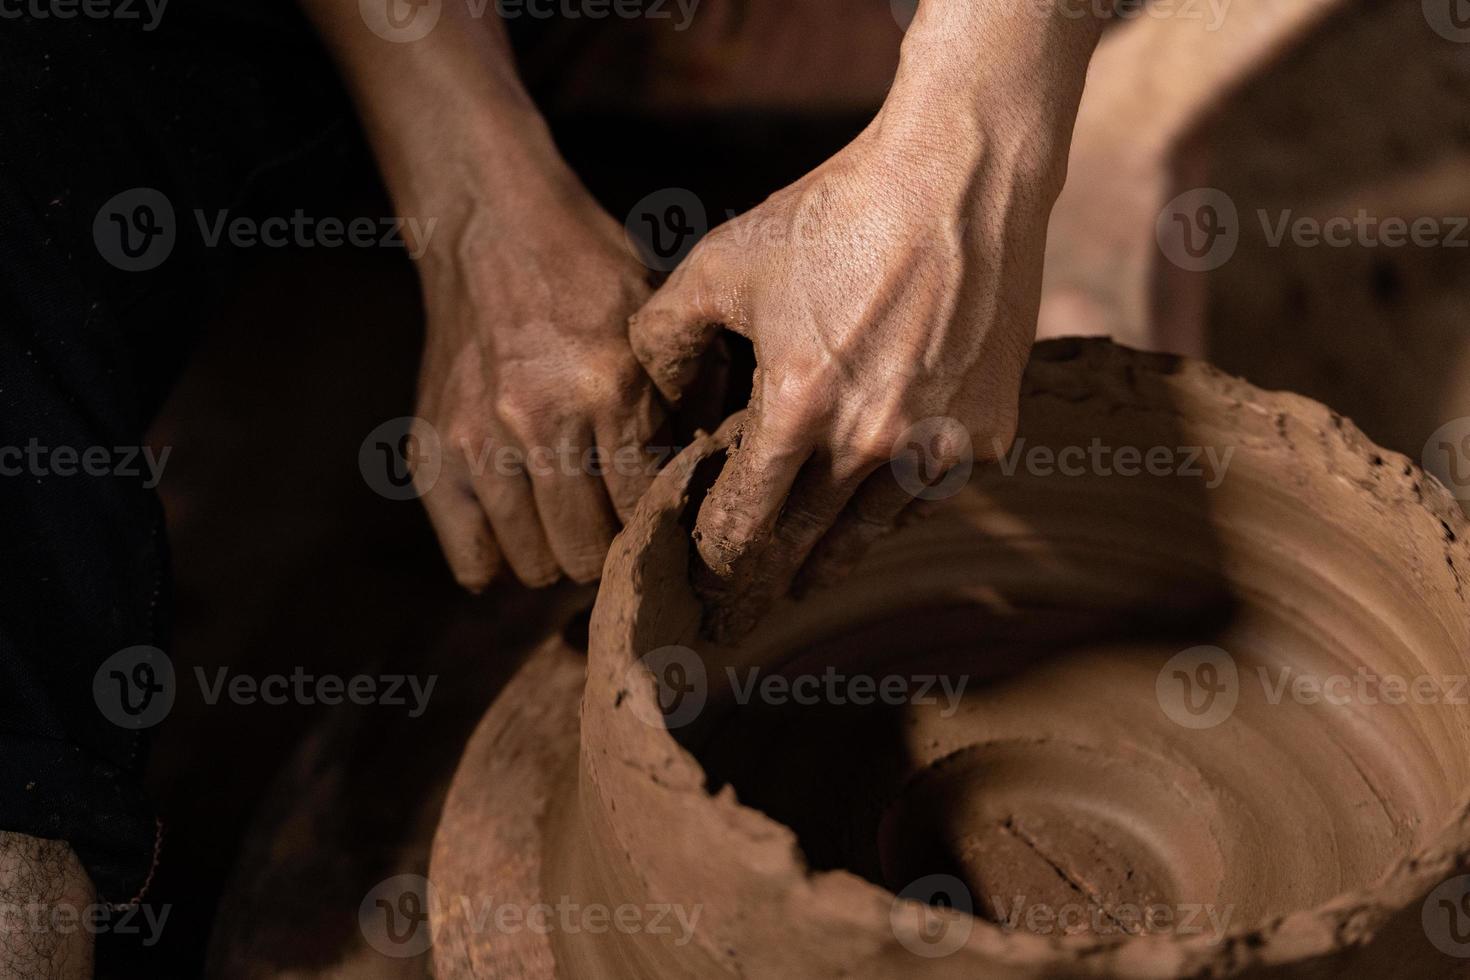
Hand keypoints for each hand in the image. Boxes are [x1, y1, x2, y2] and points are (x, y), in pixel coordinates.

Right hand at [413, 179, 663, 589]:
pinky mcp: (432, 449)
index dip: (661, 524)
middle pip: (589, 553)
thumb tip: (722, 478)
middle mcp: (541, 421)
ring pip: (534, 564)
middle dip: (611, 550)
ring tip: (569, 525)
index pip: (645, 511)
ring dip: (557, 555)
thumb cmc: (588, 272)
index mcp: (610, 388)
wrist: (491, 226)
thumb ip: (692, 397)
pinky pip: (470, 557)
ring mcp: (479, 440)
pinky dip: (498, 560)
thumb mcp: (658, 321)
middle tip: (616, 527)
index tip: (664, 519)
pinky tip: (519, 532)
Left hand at [629, 109, 1064, 637]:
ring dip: (826, 565)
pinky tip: (869, 516)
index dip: (715, 554)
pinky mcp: (988, 436)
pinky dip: (891, 511)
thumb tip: (658, 401)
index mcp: (797, 409)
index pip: (742, 521)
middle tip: (735, 613)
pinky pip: (926, 498)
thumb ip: (666, 336)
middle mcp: (870, 444)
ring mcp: (937, 446)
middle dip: (760, 583)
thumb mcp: (723, 263)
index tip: (700, 571)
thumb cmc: (834, 214)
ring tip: (801, 585)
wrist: (959, 178)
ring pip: (867, 536)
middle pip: (801, 546)